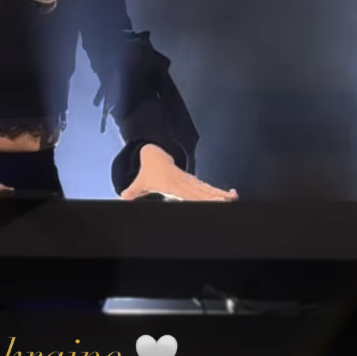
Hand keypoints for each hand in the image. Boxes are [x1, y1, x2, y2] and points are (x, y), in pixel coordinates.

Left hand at [120, 144, 237, 202]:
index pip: (187, 193)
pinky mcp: (192, 181)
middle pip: (200, 192)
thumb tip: (124, 198)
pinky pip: (207, 188)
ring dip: (219, 196)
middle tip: (227, 204)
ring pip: (206, 190)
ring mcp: (189, 181)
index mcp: (172, 184)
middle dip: (213, 199)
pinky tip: (231, 196)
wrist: (154, 150)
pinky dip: (219, 192)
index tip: (209, 202)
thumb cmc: (149, 168)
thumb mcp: (140, 180)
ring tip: (232, 200)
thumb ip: (133, 191)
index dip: (198, 198)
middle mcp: (183, 182)